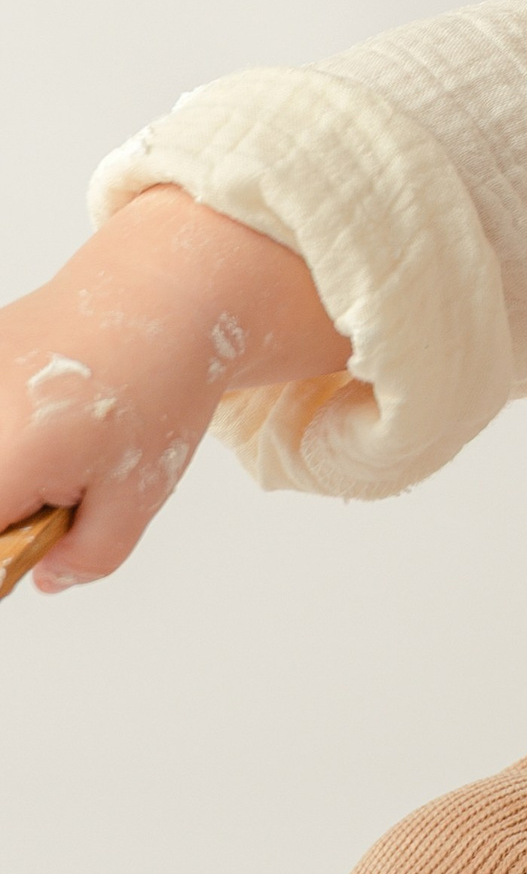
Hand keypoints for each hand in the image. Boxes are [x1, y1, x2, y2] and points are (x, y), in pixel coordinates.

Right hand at [0, 187, 346, 593]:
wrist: (163, 294)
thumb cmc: (157, 389)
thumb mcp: (139, 494)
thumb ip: (87, 555)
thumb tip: (44, 578)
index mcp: (1, 464)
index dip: (8, 554)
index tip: (41, 540)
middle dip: (13, 508)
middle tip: (69, 482)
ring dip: (14, 466)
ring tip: (65, 436)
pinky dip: (15, 424)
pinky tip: (54, 406)